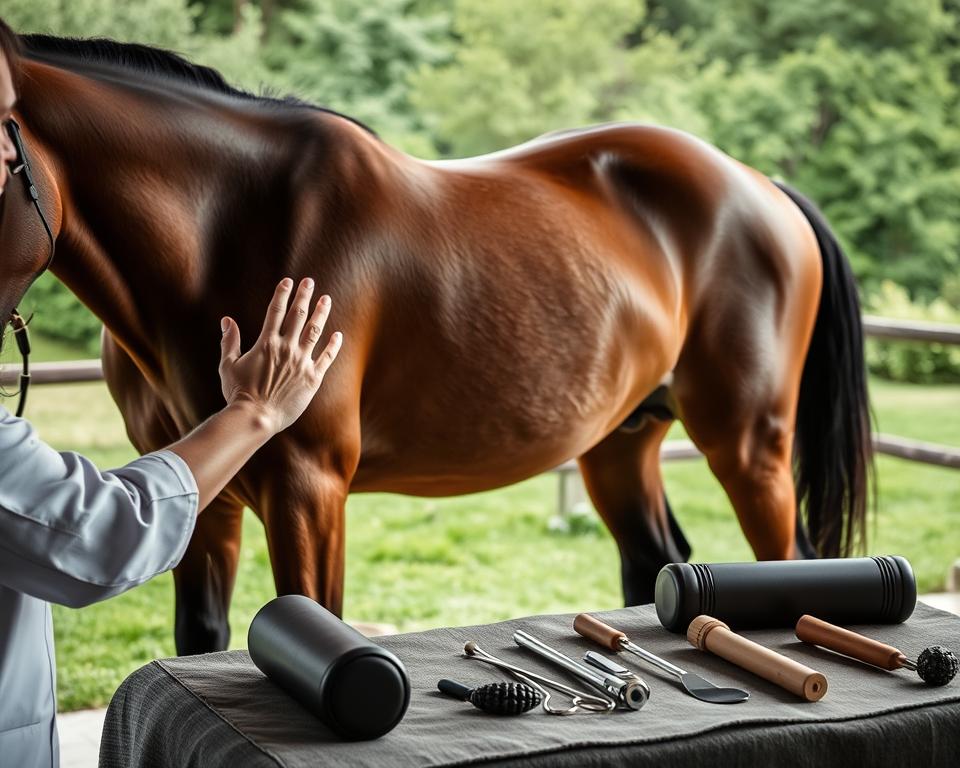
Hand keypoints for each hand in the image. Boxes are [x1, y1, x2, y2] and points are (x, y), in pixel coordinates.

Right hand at [218, 277, 341, 434]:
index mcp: (266, 343)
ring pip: (315, 332)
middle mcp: (286, 348)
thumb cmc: (239, 393)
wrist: (256, 417)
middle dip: (304, 296)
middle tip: (310, 282)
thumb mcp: (228, 365)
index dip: (283, 293)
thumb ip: (229, 341)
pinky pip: (326, 358)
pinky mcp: (312, 378)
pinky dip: (333, 345)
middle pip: (298, 315)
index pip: (276, 310)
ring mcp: (301, 362)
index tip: (288, 281)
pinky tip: (338, 335)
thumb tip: (226, 320)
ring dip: (321, 313)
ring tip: (326, 300)